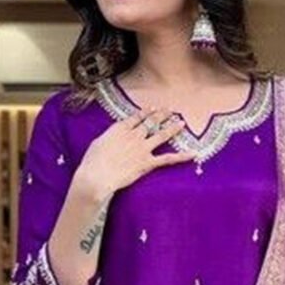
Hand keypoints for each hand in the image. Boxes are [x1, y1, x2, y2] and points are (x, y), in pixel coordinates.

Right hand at [75, 109, 193, 199]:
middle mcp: (134, 135)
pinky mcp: (147, 163)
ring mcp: (142, 148)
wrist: (96, 175)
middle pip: (150, 123)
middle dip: (161, 116)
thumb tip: (113, 138)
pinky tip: (193, 154)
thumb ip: (109, 138)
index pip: (136, 118)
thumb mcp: (98, 143)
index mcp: (120, 129)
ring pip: (161, 135)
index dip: (146, 112)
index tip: (153, 108)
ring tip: (181, 123)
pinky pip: (167, 159)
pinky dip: (181, 157)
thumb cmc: (92, 161)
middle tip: (171, 110)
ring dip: (172, 128)